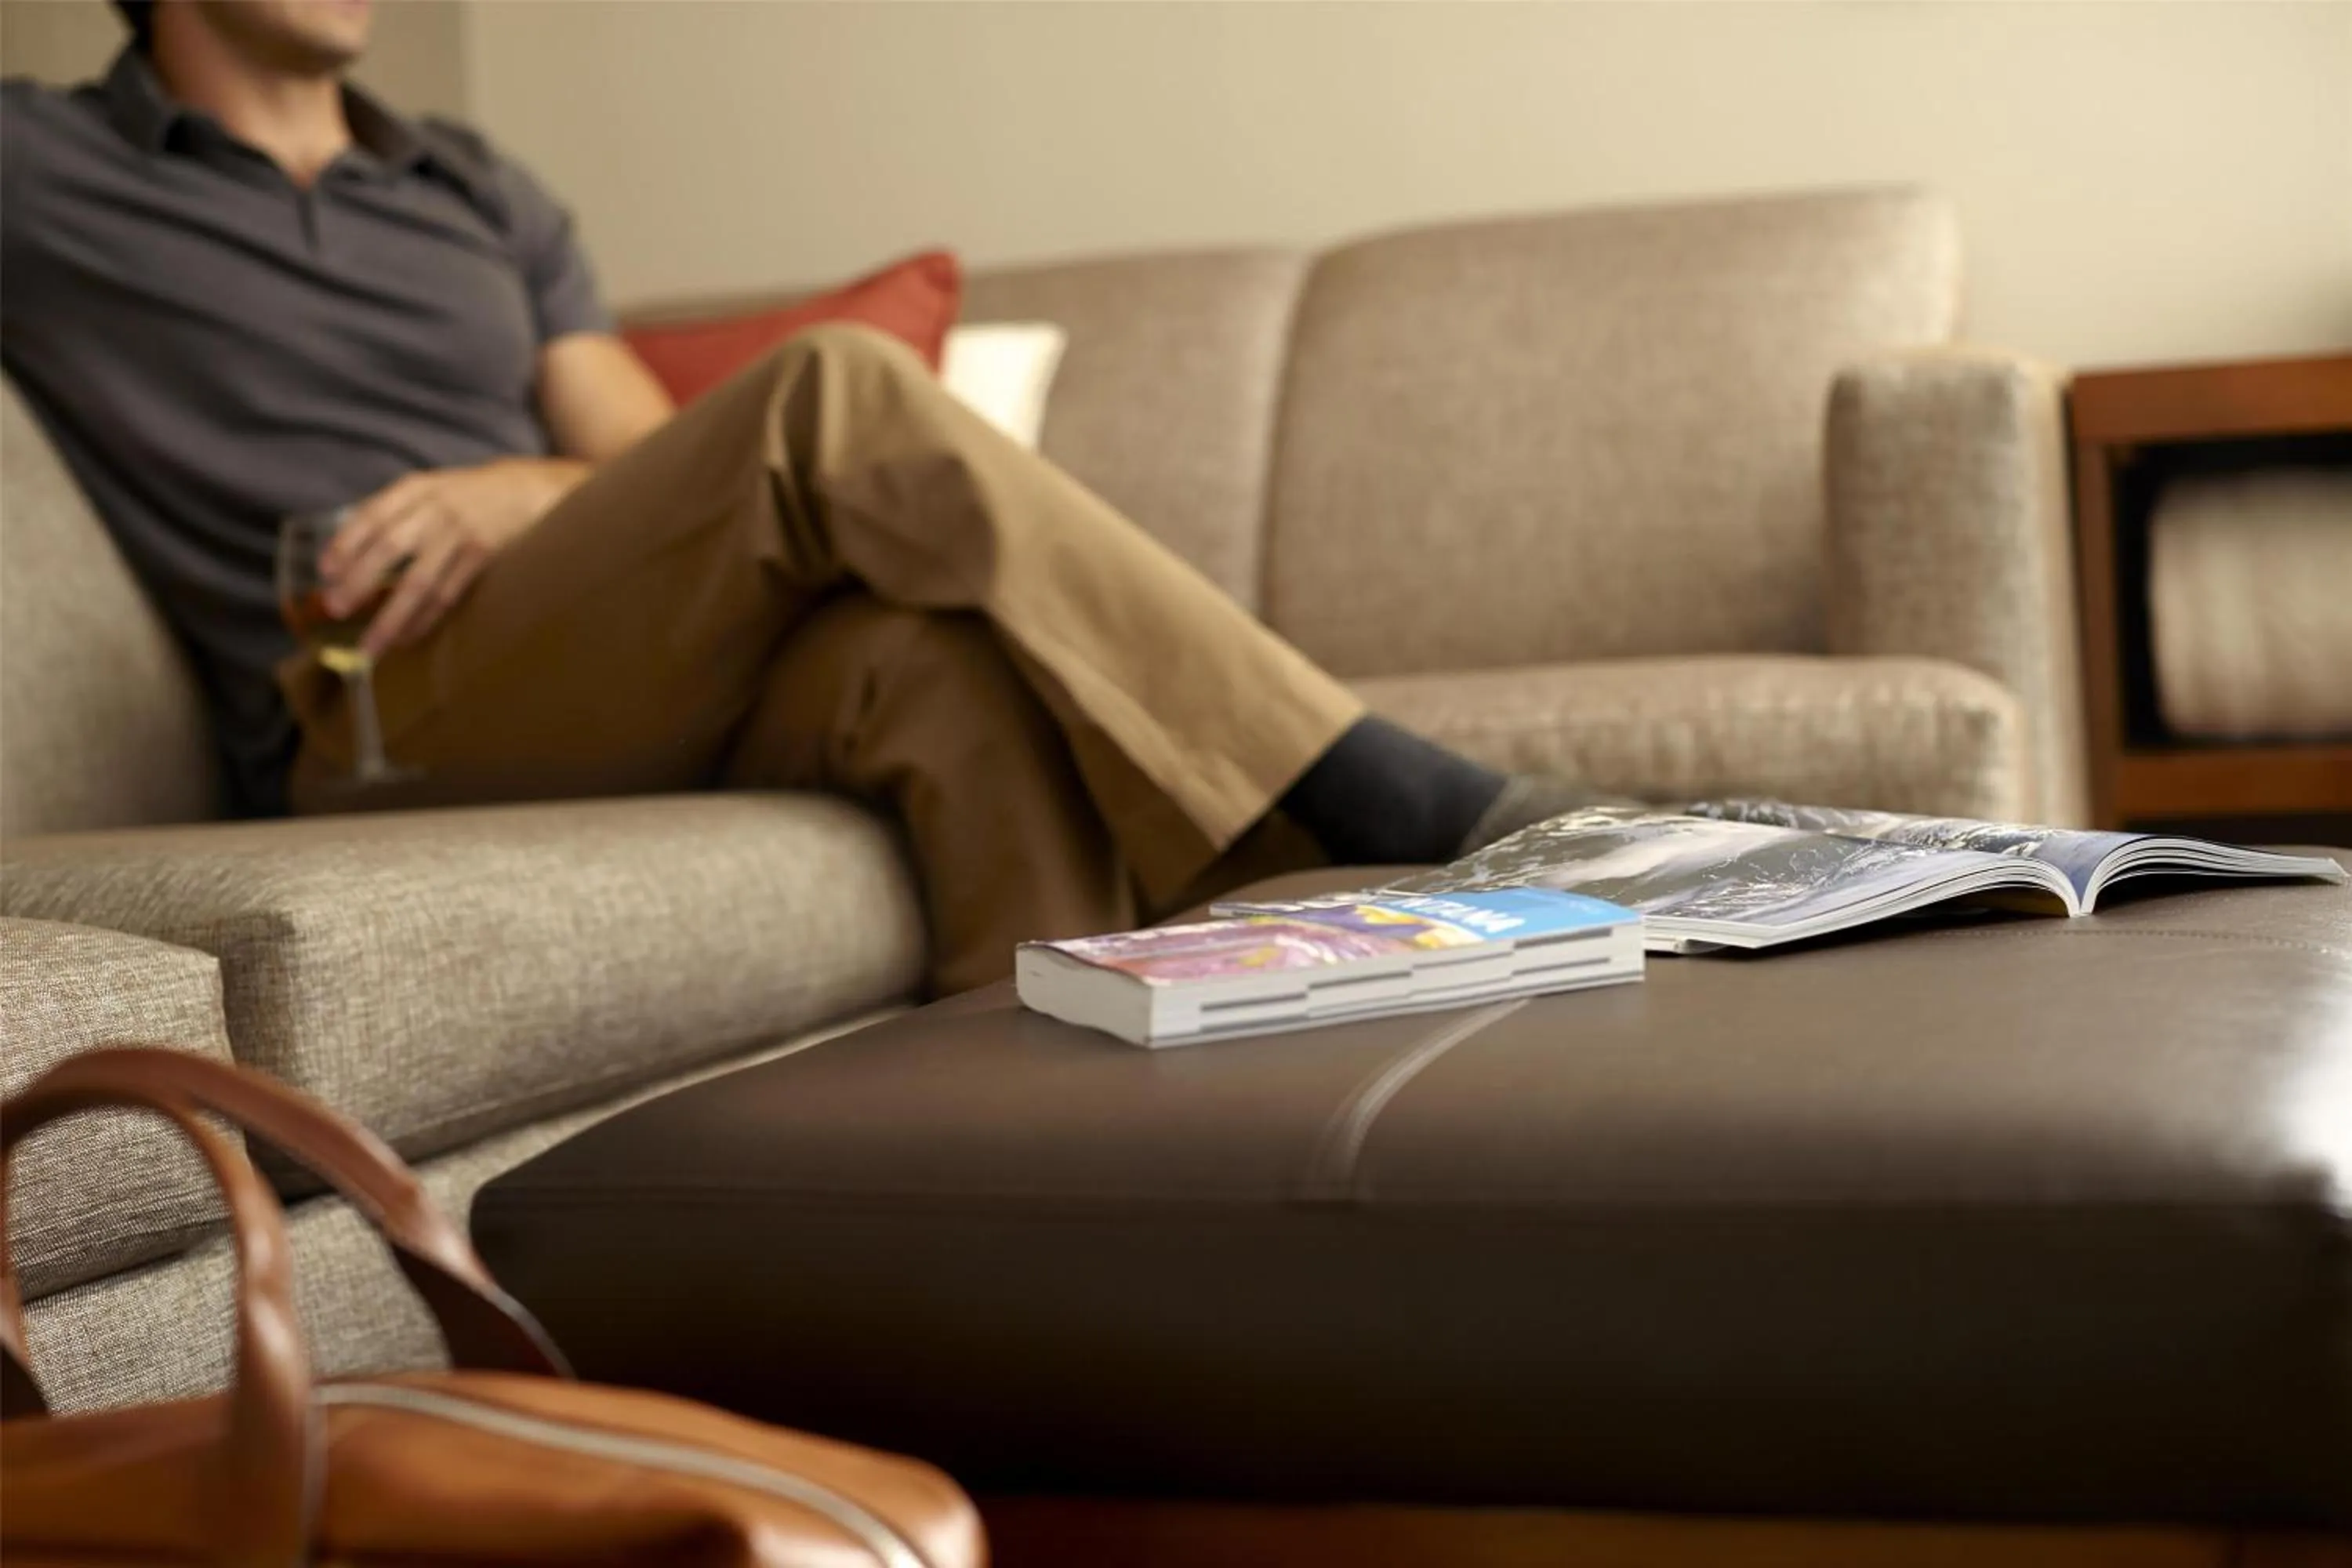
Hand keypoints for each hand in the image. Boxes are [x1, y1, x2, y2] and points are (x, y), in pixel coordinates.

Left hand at [321, 458, 586, 655]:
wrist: (526, 491)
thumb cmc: (467, 495)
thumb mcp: (429, 489)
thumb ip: (394, 512)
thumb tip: (346, 552)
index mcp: (416, 489)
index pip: (372, 515)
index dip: (345, 543)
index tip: (325, 571)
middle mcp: (436, 509)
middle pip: (390, 548)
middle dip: (359, 580)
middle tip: (335, 608)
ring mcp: (461, 535)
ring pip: (419, 581)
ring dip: (391, 617)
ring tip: (370, 646)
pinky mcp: (482, 557)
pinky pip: (447, 595)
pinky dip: (424, 620)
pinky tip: (407, 637)